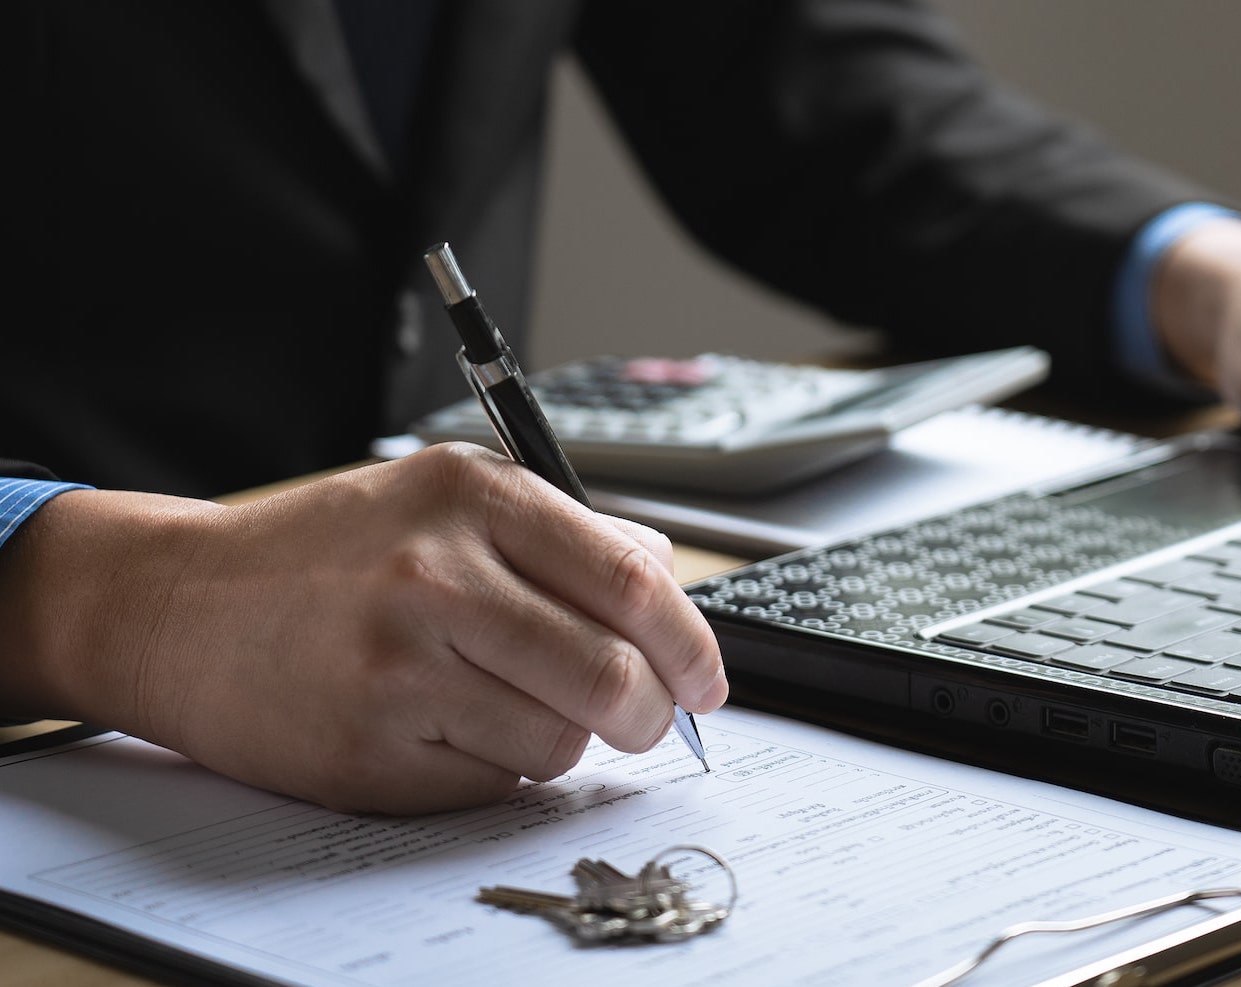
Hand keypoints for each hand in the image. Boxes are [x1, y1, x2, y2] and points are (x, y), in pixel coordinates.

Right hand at [0, 443, 725, 812]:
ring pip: (562, 739)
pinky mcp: (370, 750)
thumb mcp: (438, 500)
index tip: (706, 679)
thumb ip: (559, 535)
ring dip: (566, 740)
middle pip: (613, 676)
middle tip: (644, 720)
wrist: (173, 607)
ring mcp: (400, 668)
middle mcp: (437, 575)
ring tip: (511, 707)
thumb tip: (667, 585)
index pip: (633, 582)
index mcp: (471, 498)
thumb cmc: (320, 556)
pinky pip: (495, 781)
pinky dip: (499, 767)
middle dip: (650, 715)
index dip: (691, 644)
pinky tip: (450, 729)